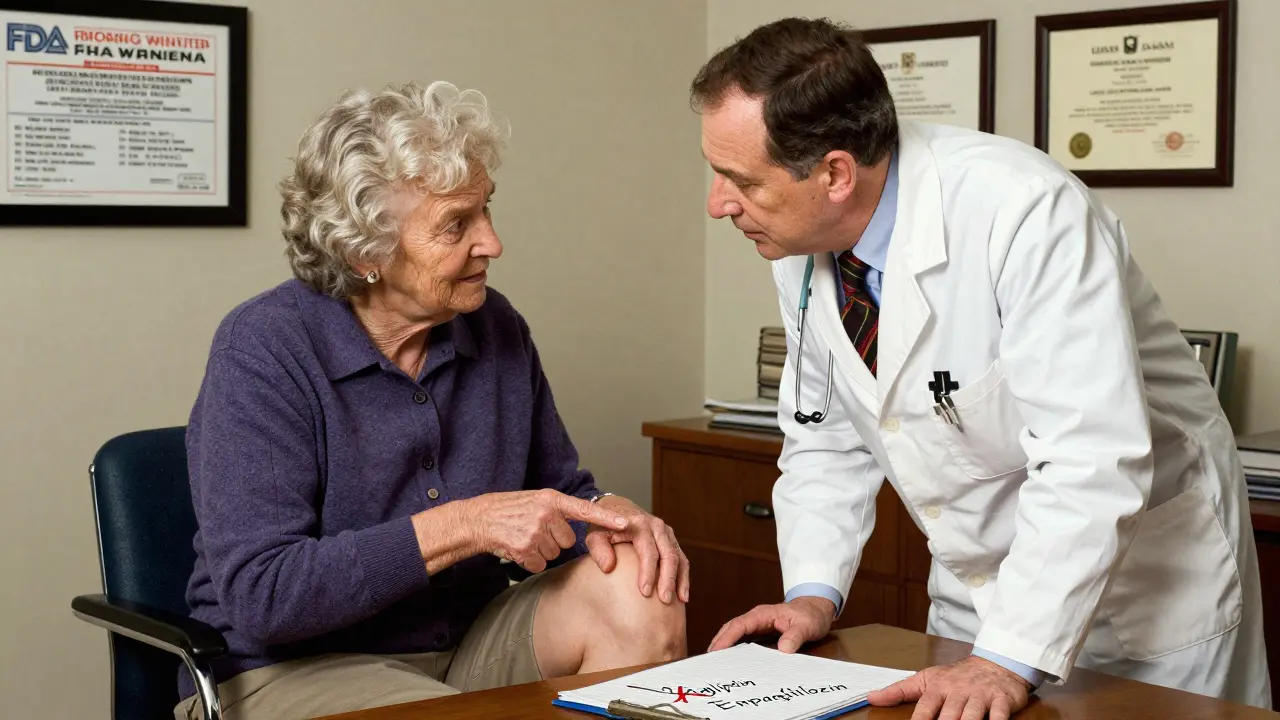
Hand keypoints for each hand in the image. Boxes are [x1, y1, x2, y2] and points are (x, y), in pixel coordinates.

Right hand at [467, 489, 627, 572]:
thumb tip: (581, 521)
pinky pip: (540, 564)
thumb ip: (557, 509)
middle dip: (554, 539)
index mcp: (551, 498)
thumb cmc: (509, 509)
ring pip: (554, 553)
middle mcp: (545, 513)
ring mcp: (535, 532)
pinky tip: (518, 548)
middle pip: (568, 540)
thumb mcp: (535, 499)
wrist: (479, 519)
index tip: (626, 524)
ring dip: (541, 550)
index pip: (585, 509)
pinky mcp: (525, 549)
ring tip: (523, 537)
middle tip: (534, 530)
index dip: (607, 518)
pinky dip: (530, 561)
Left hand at [585, 495, 689, 603]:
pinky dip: (683, 576)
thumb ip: (599, 550)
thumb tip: (608, 568)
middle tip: (664, 600)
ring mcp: (666, 532)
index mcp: (639, 524)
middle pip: (668, 555)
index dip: (648, 572)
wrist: (617, 508)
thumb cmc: (604, 526)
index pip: (648, 551)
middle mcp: (657, 526)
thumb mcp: (595, 535)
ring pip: (679, 557)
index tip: (644, 592)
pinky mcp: (671, 539)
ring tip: (679, 600)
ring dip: (680, 580)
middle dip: (668, 579)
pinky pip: (681, 559)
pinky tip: (682, 595)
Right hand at [707, 596, 835, 652]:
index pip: (739, 625)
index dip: (726, 638)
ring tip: (714, 662)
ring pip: (735, 633)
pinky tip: (731, 659)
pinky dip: (734, 647)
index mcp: (763, 614)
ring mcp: (757, 624)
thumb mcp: (806, 625)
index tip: (716, 651)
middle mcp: (756, 618)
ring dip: (724, 645)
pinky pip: (743, 639)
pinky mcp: (760, 631)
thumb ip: (795, 636)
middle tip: (708, 661)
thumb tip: (783, 648)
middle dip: (718, 643)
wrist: (816, 609)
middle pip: (731, 628)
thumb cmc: (810, 615)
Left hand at [867, 655, 1030, 719]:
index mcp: (938, 687)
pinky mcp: (1001, 699)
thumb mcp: (926, 679)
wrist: (995, 662)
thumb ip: (899, 691)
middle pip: (949, 715)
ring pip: (972, 715)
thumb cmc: (957, 676)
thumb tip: (871, 698)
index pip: (925, 708)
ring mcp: (980, 695)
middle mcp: (958, 691)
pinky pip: (1000, 714)